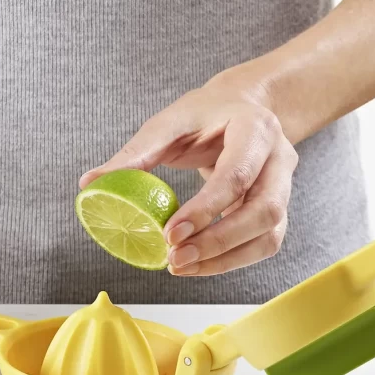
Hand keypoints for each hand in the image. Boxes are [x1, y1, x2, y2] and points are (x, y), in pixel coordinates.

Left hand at [80, 77, 297, 275]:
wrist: (241, 108)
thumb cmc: (205, 115)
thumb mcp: (169, 124)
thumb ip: (134, 154)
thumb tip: (89, 182)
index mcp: (256, 127)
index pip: (237, 175)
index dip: (205, 210)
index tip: (169, 234)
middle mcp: (280, 157)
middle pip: (263, 211)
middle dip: (219, 242)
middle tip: (176, 257)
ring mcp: (285, 185)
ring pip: (269, 234)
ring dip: (226, 258)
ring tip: (183, 266)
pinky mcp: (279, 209)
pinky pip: (264, 244)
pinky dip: (232, 260)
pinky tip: (200, 263)